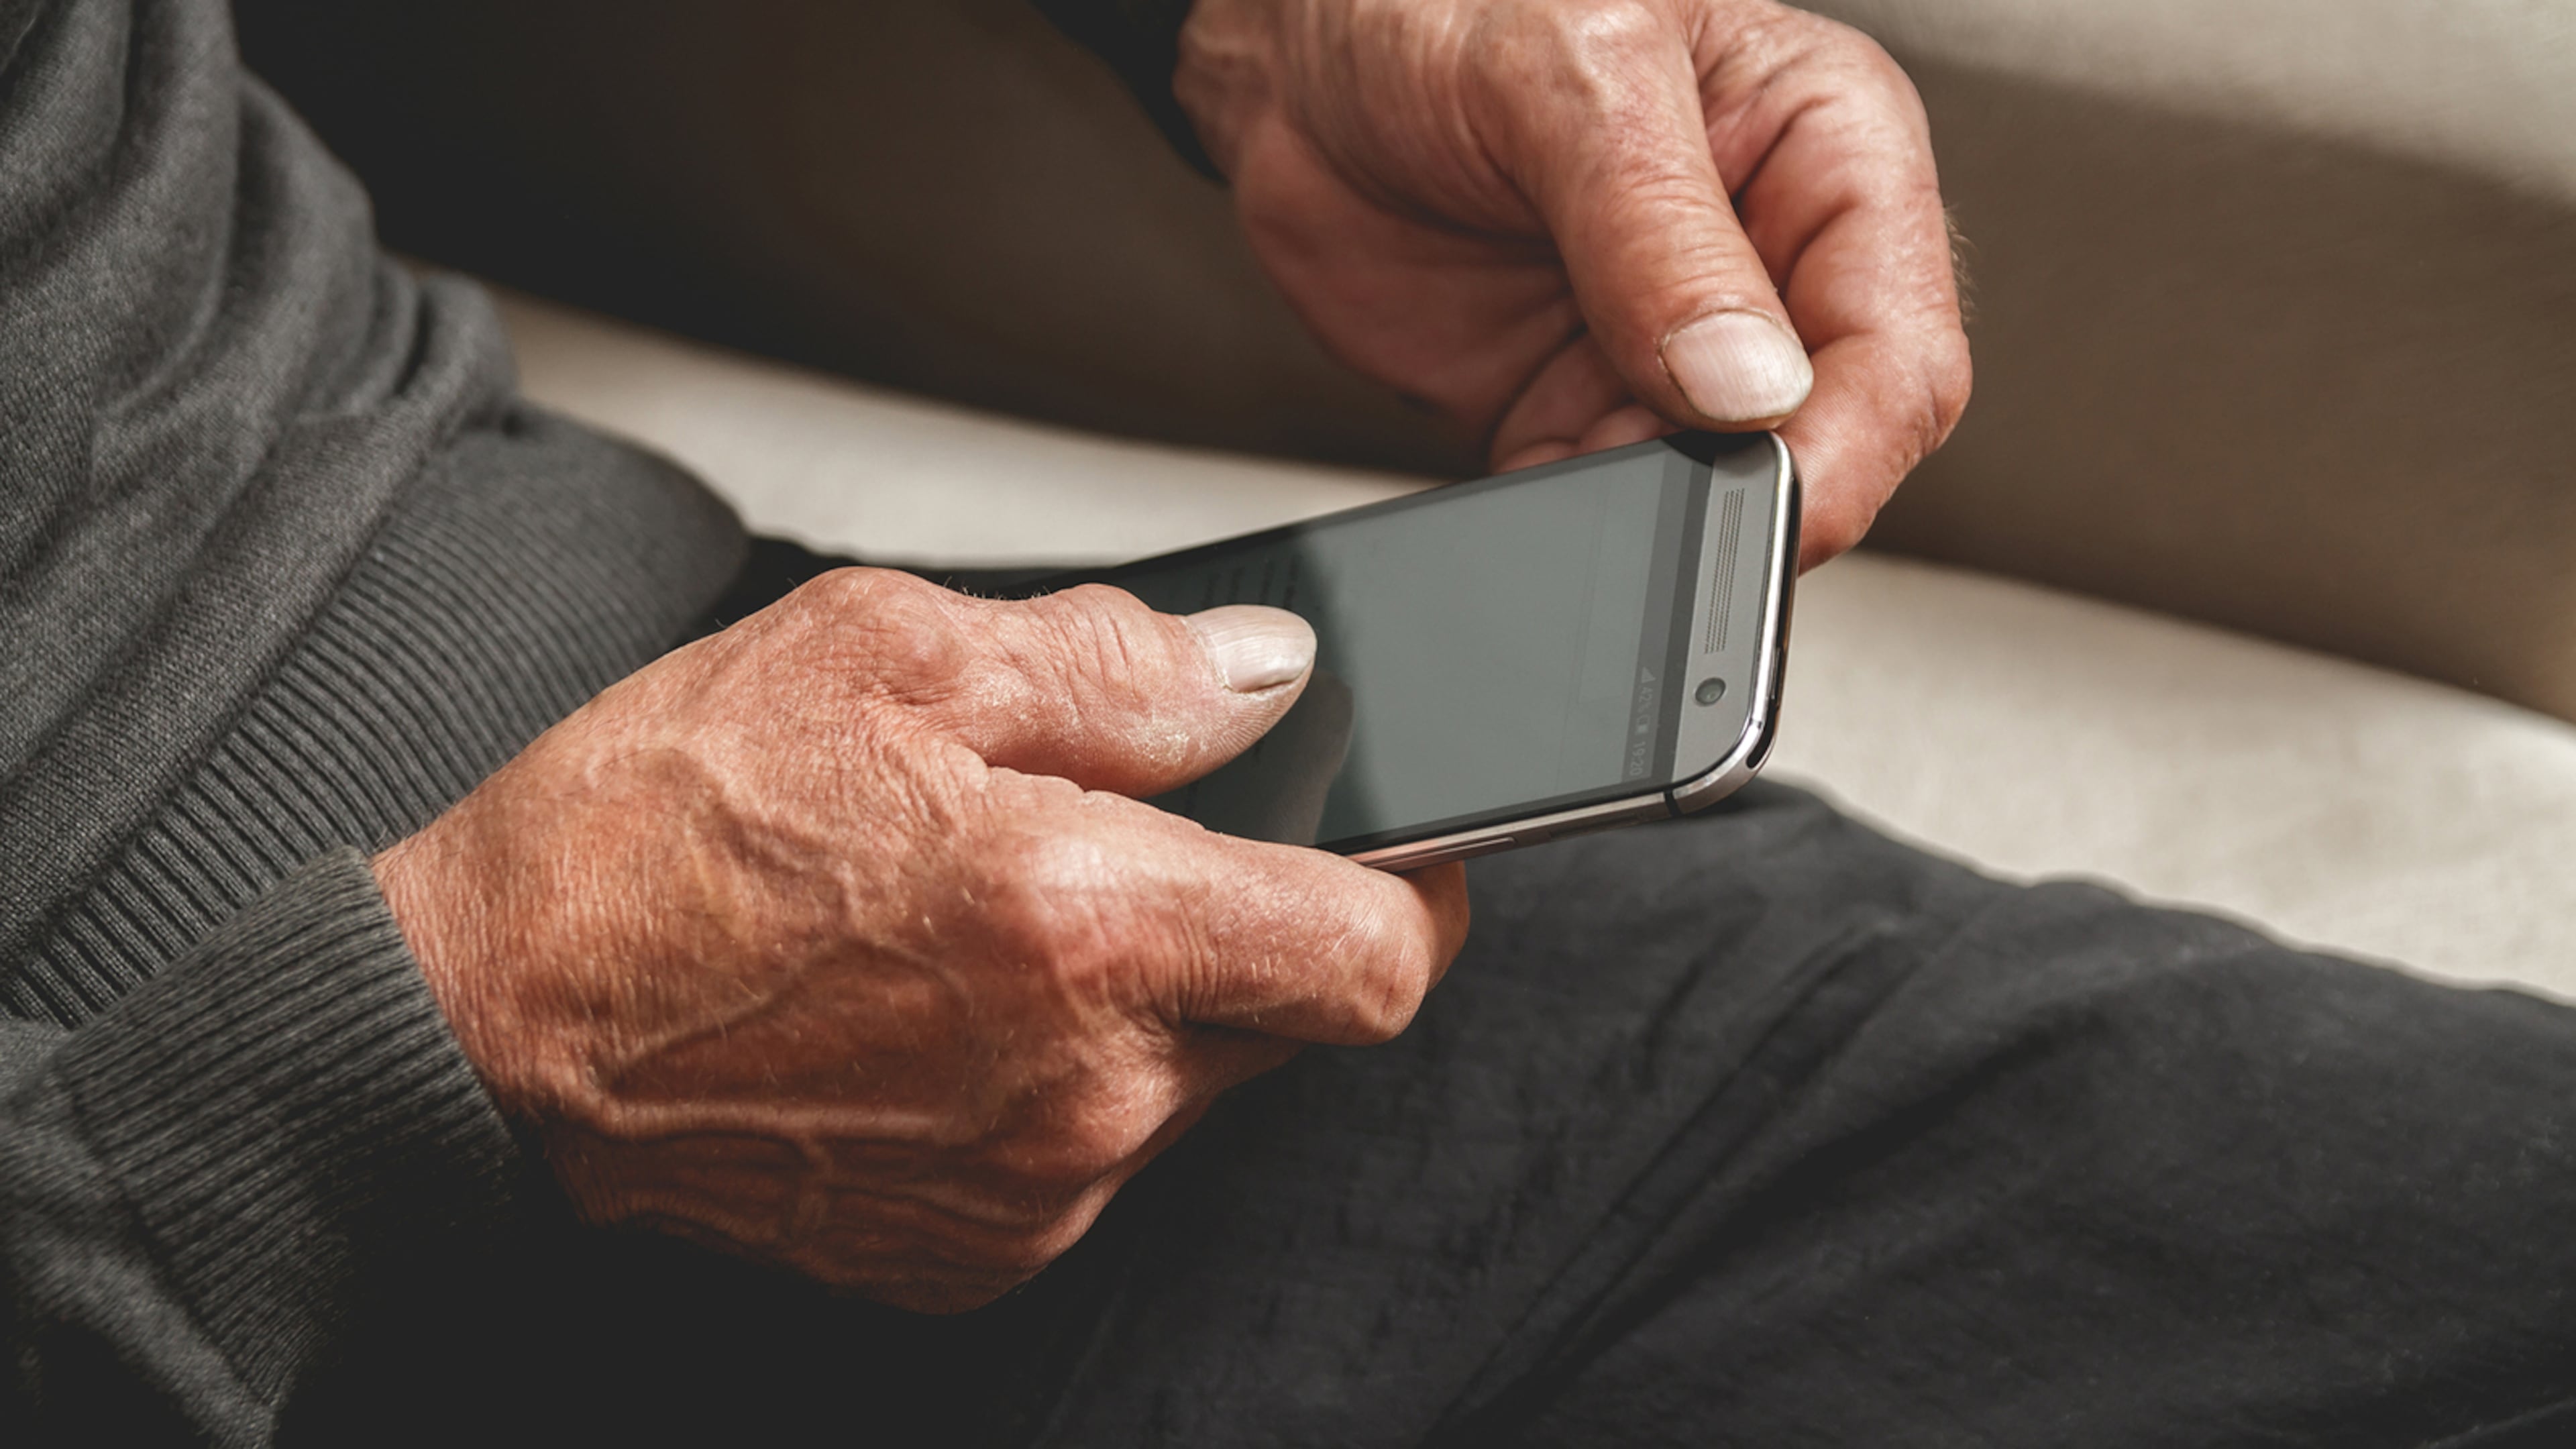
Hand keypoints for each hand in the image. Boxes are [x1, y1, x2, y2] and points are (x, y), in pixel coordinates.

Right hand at [374, 571, 1467, 1310]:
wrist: (495, 1015)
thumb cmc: (659, 830)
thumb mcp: (884, 655)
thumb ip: (1115, 665)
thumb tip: (1261, 670)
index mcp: (1081, 926)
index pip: (1376, 960)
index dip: (1414, 898)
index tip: (1392, 853)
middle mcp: (1080, 1089)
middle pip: (1291, 1021)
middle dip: (1247, 929)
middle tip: (1121, 846)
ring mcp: (1029, 1191)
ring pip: (1190, 1087)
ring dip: (1143, 1001)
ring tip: (994, 921)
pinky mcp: (969, 1256)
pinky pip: (1091, 1159)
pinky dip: (1060, 1084)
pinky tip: (944, 1013)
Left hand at [1177, 0, 1970, 566]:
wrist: (1299, 54)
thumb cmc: (1437, 2)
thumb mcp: (1568, 76)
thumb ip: (1658, 231)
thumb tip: (1750, 386)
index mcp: (1824, 149)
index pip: (1897, 344)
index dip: (1848, 449)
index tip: (1772, 505)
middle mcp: (1764, 262)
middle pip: (1822, 444)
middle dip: (1744, 497)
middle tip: (1659, 508)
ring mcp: (1665, 349)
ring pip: (1707, 495)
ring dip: (1646, 518)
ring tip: (1564, 459)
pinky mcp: (1569, 406)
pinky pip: (1596, 507)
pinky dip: (1564, 525)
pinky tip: (1523, 494)